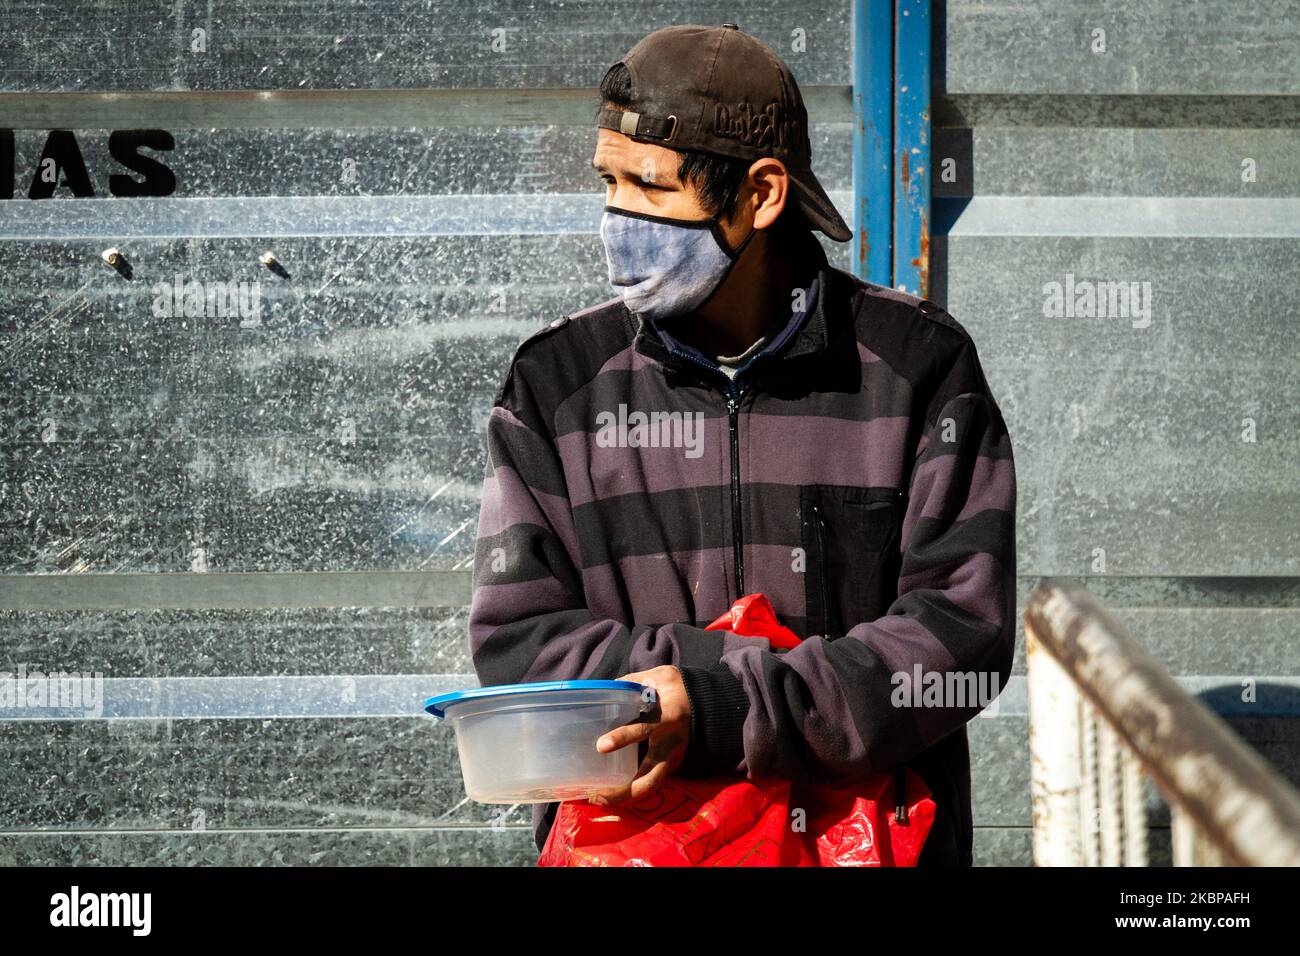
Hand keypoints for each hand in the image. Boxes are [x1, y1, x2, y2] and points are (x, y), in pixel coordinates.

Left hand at [585, 665, 690, 805]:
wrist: (704, 699)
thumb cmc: (675, 687)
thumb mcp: (657, 677)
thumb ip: (630, 683)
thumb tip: (604, 688)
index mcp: (668, 717)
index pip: (644, 730)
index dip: (622, 738)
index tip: (601, 747)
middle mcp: (671, 745)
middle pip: (648, 779)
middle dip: (621, 792)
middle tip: (594, 795)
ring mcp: (673, 759)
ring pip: (649, 786)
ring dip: (624, 796)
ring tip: (597, 799)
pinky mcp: (671, 765)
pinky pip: (650, 783)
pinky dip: (631, 791)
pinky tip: (610, 794)